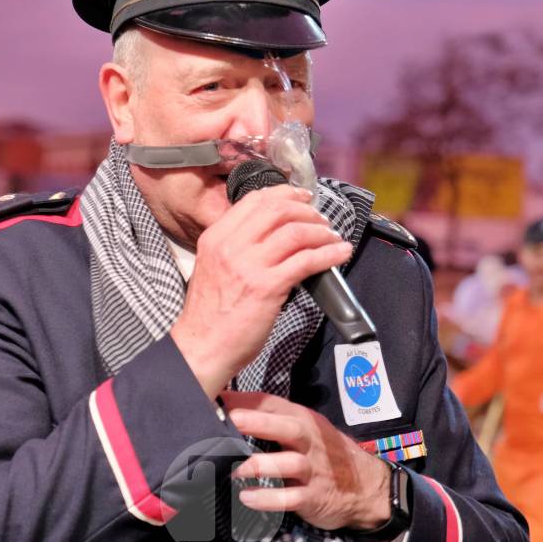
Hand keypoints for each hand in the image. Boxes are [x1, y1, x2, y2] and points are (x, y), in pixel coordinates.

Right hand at [170, 185, 351, 398]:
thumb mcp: (214, 266)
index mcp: (216, 238)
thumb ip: (236, 246)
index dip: (284, 193)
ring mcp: (249, 266)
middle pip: (277, 210)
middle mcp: (231, 246)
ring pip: (295, 232)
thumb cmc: (210, 315)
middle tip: (320, 219)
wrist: (202, 347)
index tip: (302, 197)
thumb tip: (271, 233)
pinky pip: (306, 261)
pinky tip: (339, 253)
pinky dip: (329, 254)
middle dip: (306, 210)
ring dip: (321, 231)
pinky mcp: (267, 287)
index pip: (254, 201)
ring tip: (331, 237)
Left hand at [221, 391, 389, 530]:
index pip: (273, 404)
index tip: (215, 397)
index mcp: (303, 419)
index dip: (244, 400)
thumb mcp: (306, 429)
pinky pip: (290, 498)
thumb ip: (273, 419)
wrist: (366, 488)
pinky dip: (268, 499)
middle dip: (257, 422)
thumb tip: (229, 408)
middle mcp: (309, 441)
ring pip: (287, 464)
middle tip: (229, 421)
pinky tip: (246, 498)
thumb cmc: (325, 453)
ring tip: (233, 469)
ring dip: (259, 465)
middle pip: (285, 427)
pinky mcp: (314, 497)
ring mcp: (313, 470)